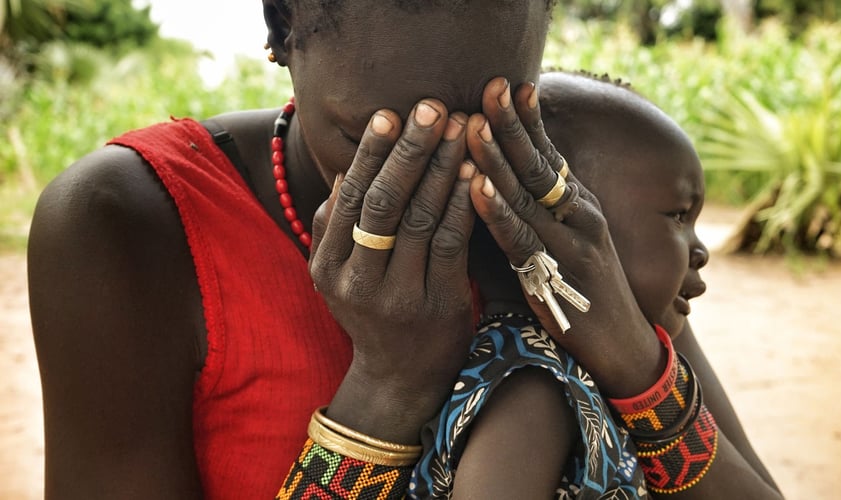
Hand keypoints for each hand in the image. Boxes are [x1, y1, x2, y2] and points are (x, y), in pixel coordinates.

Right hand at [309, 99, 476, 441]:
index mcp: (328, 266)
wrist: (399, 380)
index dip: (371, 154)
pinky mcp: (439, 306)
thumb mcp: (339, 275)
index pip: (350, 199)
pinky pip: (452, 244)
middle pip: (383, 203)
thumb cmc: (373, 313)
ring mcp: (398, 297)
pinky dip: (463, 204)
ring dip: (444, 168)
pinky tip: (476, 173)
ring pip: (421, 219)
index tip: (390, 113)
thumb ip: (337, 227)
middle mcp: (357, 282)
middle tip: (432, 106)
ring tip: (462, 128)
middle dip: (409, 150)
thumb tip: (347, 169)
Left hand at [466, 78, 665, 398]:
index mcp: (579, 206)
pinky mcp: (558, 277)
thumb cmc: (586, 294)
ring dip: (497, 159)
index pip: (550, 153)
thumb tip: (501, 183)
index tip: (508, 82)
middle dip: (512, 123)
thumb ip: (541, 214)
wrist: (625, 349)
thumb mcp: (570, 243)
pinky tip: (477, 188)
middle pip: (539, 163)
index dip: (528, 118)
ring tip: (472, 125)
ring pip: (527, 196)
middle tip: (490, 84)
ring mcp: (571, 245)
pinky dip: (498, 212)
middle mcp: (579, 217)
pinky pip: (521, 240)